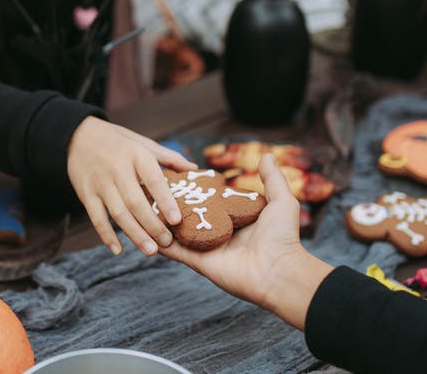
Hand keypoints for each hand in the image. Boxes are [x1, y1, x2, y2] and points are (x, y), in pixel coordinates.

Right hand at [67, 117, 196, 255]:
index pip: (153, 180)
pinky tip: (118, 250)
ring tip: (151, 250)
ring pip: (118, 214)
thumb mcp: (142, 142)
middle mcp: (117, 169)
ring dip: (135, 234)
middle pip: (136, 203)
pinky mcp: (86, 194)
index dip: (165, 201)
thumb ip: (169, 157)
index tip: (177, 220)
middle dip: (152, 226)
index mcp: (135, 154)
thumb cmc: (117, 141)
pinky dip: (106, 235)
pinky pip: (96, 218)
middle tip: (167, 243)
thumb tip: (195, 169)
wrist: (77, 136)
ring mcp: (100, 183)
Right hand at [159, 154, 331, 330]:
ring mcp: (207, 247)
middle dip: (175, 203)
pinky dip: (160, 241)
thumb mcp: (281, 201)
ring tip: (145, 203)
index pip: (211, 200)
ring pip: (178, 231)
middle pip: (191, 214)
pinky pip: (175, 250)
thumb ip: (271, 178)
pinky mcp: (198, 261)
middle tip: (155, 186)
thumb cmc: (282, 236)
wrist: (278, 271)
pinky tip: (145, 228)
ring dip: (164, 220)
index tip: (179, 174)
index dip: (196, 188)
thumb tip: (266, 155)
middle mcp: (219, 232)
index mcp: (236, 218)